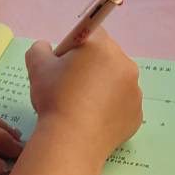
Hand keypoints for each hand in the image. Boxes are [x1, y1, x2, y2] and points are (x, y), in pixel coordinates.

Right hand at [25, 34, 141, 158]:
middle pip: (106, 57)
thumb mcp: (36, 66)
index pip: (91, 33)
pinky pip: (122, 106)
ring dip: (103, 88)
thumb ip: (41, 48)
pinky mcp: (137, 116)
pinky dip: (110, 110)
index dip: (76, 46)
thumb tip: (48, 49)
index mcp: (103, 47)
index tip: (64, 65)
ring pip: (116, 82)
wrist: (71, 141)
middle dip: (91, 67)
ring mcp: (135, 92)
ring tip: (81, 108)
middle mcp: (125, 65)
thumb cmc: (55, 98)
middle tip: (70, 88)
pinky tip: (93, 121)